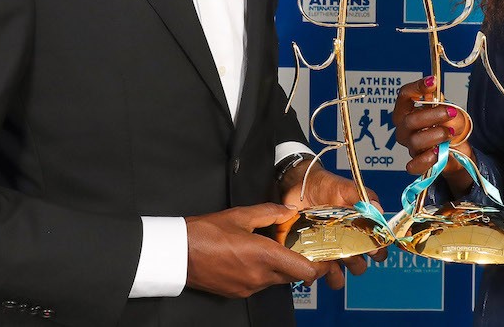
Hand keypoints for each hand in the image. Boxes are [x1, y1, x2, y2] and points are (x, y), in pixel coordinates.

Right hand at [185, 204, 328, 297]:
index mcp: (264, 256)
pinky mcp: (238, 292)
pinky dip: (264, 273)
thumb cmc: (206, 232)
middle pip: (293, 276)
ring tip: (274, 249)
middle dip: (301, 265)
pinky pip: (260, 283)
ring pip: (277, 280)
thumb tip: (288, 211)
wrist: (177, 254)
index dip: (319, 266)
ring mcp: (249, 287)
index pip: (304, 270)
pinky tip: (254, 258)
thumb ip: (269, 212)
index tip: (326, 257)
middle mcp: (260, 276)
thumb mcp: (240, 215)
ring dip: (281, 268)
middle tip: (303, 249)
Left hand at [278, 161, 386, 288]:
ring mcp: (328, 251)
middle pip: (358, 266)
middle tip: (346, 254)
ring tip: (328, 265)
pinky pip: (312, 275)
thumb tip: (378, 210)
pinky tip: (308, 267)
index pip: (377, 249)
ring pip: (337, 276)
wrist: (301, 185)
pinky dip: (310, 277)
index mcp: (359, 231)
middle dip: (355, 264)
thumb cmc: (327, 186)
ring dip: (335, 276)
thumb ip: (363, 197)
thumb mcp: (346, 188)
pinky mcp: (309, 255)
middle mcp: (346, 244)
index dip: (378, 253)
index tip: (372, 248)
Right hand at [392, 76, 473, 193]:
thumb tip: (440, 100)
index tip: (433, 82)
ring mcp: (410, 145)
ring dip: (436, 135)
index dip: (417, 87)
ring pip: (415, 140)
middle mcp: (405, 127)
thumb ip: (446, 106)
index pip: (404, 95)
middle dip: (433, 115)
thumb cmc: (448, 125)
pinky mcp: (416, 163)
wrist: (457, 149)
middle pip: (410, 119)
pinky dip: (427, 159)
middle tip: (451, 112)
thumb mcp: (451, 111)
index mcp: (408, 110)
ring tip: (451, 133)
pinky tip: (438, 152)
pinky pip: (414, 165)